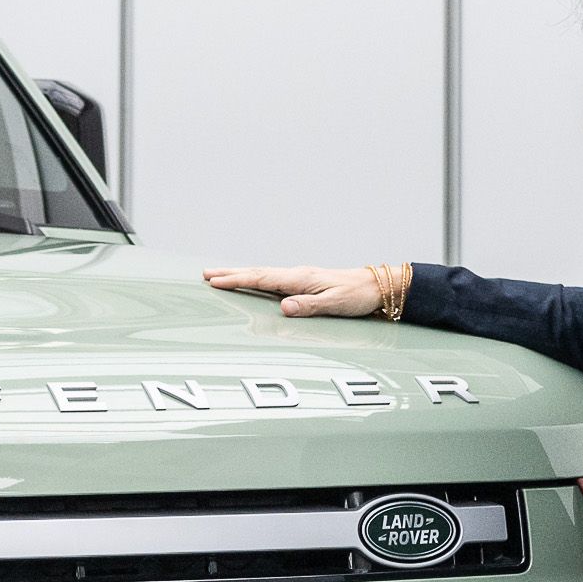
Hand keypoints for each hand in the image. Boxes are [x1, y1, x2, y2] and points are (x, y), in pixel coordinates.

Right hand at [201, 264, 401, 317]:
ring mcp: (300, 278)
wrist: (377, 286)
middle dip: (230, 274)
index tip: (215, 281)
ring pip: (263, 275)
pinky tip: (250, 282)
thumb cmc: (358, 296)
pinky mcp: (304, 283)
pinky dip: (255, 280)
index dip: (237, 280)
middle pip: (257, 273)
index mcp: (301, 279)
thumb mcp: (335, 304)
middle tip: (205, 274)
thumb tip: (283, 308)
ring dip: (240, 275)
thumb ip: (308, 307)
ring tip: (219, 276)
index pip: (262, 279)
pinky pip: (272, 280)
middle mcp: (297, 275)